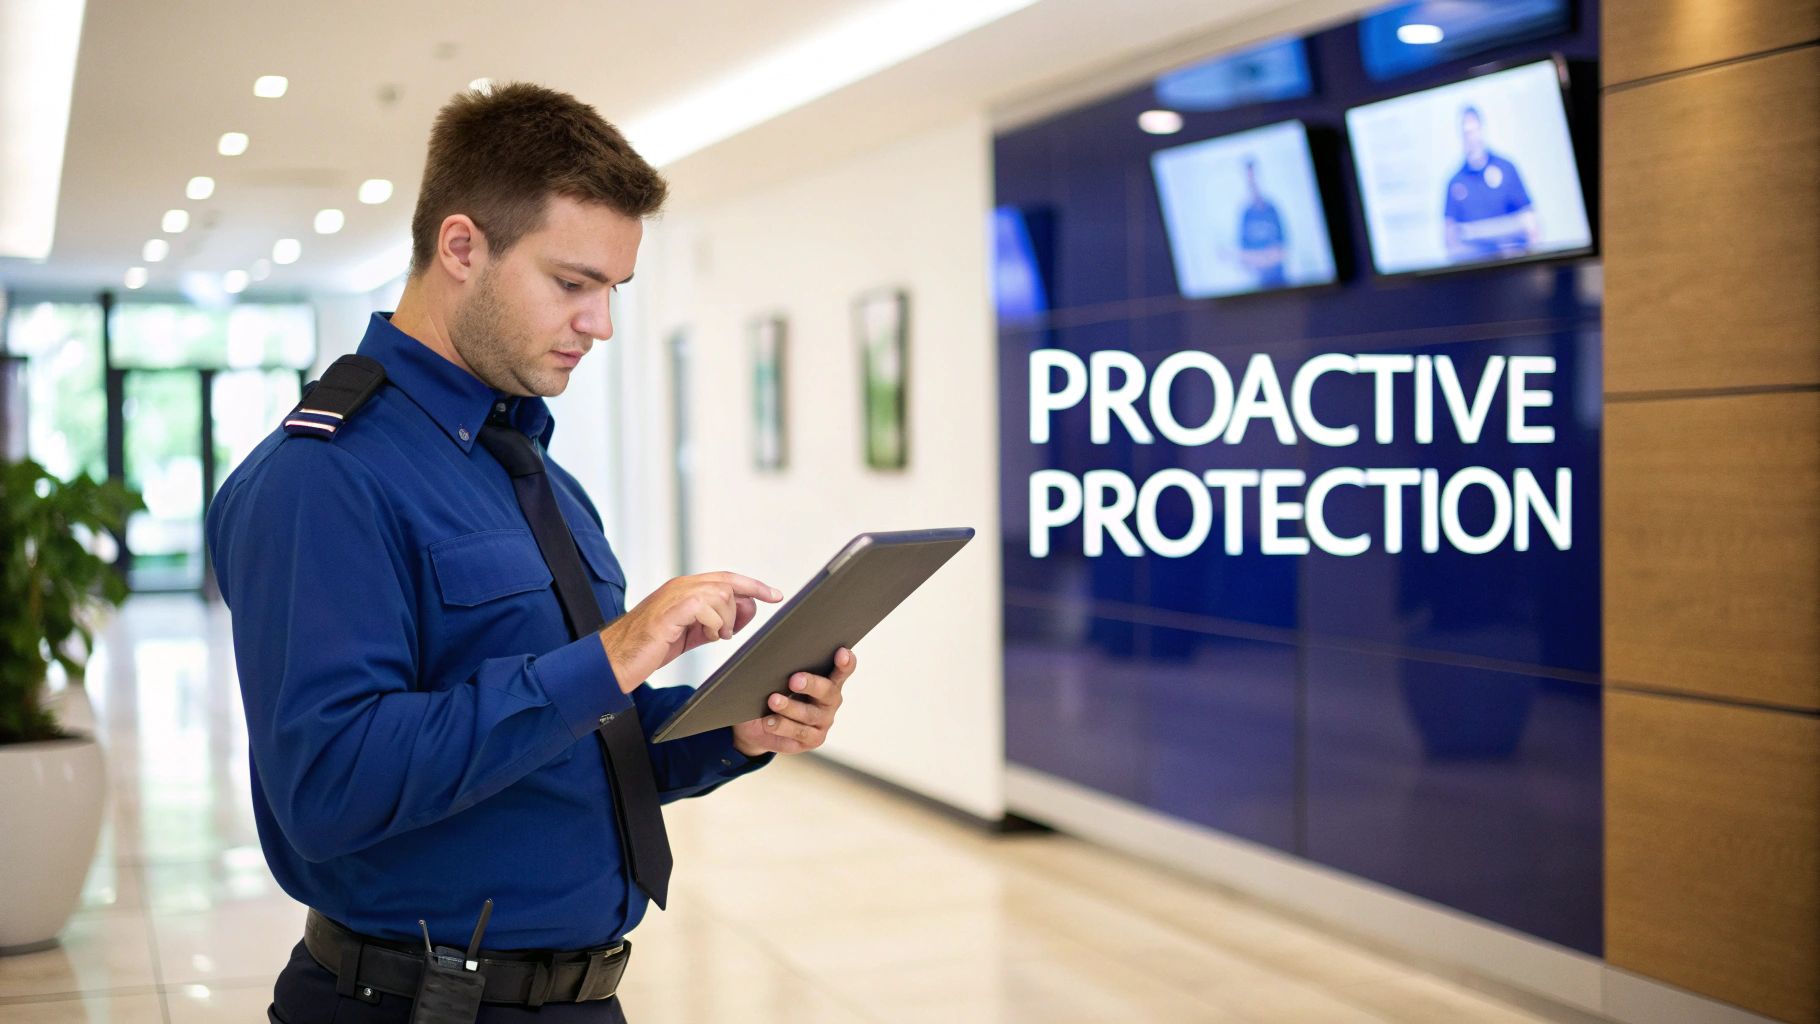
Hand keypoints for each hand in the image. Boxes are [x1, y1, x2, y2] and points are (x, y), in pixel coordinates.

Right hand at [598, 572, 781, 692]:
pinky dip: (713, 625)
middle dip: (741, 606)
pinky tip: (704, 637)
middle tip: (729, 631)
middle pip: (728, 583)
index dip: (753, 585)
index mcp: (684, 589)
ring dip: (725, 619)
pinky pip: (706, 608)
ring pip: (721, 594)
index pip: (726, 578)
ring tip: (713, 636)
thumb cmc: (649, 648)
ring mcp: (674, 596)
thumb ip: (718, 621)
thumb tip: (748, 609)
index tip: (775, 595)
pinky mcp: (669, 612)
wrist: (616, 660)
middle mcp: (680, 586)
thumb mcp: (692, 633)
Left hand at [732, 648, 854, 756]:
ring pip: (809, 714)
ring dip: (790, 707)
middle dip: (811, 684)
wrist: (760, 725)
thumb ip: (785, 667)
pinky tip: (768, 721)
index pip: (842, 670)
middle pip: (827, 691)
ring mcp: (823, 722)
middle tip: (794, 680)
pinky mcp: (813, 739)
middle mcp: (830, 701)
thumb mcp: (779, 677)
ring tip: (774, 701)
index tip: (842, 652)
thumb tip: (774, 656)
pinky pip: (799, 733)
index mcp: (828, 680)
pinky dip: (782, 726)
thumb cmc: (774, 692)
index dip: (845, 662)